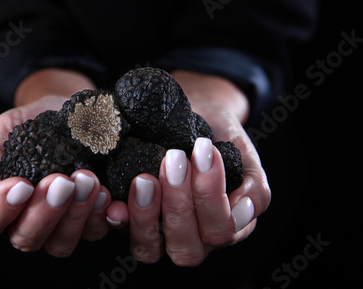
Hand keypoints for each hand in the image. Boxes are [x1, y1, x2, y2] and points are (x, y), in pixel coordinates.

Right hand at [0, 95, 111, 256]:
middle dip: (45, 212)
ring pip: (62, 243)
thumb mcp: (7, 127)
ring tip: (87, 180)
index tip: (22, 184)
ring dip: (76, 215)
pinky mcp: (92, 221)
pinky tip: (106, 193)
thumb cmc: (38, 122)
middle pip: (27, 239)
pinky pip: (96, 232)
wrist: (77, 113)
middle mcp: (28, 221)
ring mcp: (61, 226)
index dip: (0, 211)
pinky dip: (102, 215)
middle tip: (62, 181)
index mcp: (0, 202)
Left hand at [105, 71, 270, 265]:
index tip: (204, 149)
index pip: (221, 230)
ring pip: (149, 248)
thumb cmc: (218, 136)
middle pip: (186, 246)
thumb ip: (253, 183)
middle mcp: (193, 238)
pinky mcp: (130, 222)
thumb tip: (243, 208)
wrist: (192, 115)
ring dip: (146, 215)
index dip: (211, 194)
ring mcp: (159, 235)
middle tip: (174, 158)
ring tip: (144, 179)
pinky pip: (119, 233)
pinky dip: (116, 218)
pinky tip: (110, 198)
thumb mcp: (243, 154)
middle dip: (179, 202)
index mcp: (225, 226)